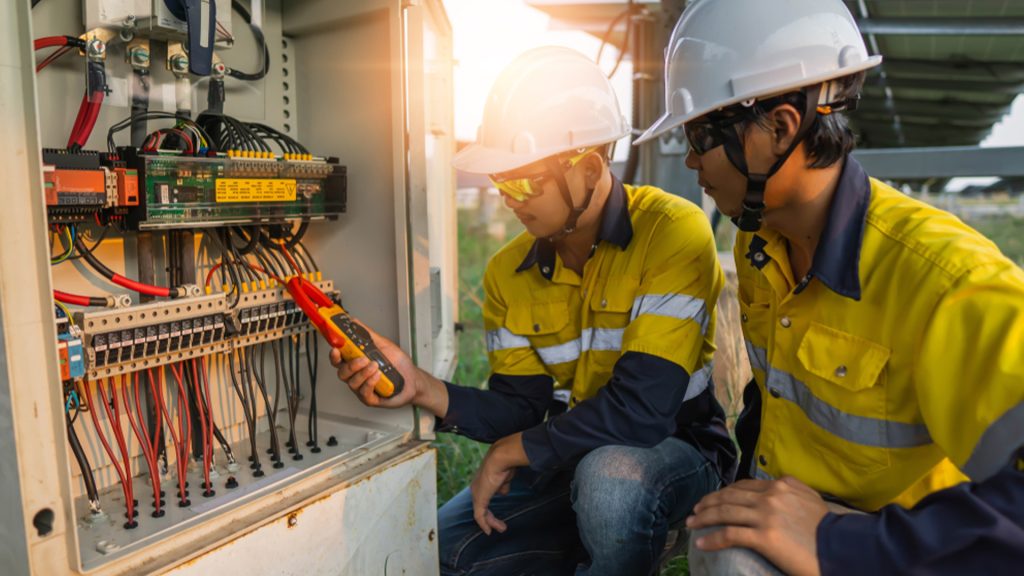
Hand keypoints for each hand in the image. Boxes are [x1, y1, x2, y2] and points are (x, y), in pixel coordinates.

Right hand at [329, 319, 420, 407]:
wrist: (413, 379)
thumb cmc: (398, 364)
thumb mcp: (383, 345)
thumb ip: (367, 334)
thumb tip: (354, 322)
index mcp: (356, 363)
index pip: (338, 360)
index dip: (334, 355)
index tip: (336, 349)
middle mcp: (357, 376)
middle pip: (342, 373)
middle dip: (351, 365)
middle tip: (363, 359)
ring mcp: (362, 388)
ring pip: (352, 383)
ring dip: (363, 373)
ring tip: (375, 366)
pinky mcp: (371, 399)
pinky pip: (364, 393)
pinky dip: (369, 383)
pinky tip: (377, 376)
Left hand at [470, 433, 527, 534]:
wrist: (500, 459)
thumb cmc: (504, 464)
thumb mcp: (505, 477)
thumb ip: (503, 485)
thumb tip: (503, 492)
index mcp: (481, 482)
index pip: (484, 498)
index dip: (489, 508)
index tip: (497, 515)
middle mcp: (476, 488)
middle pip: (481, 507)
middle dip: (491, 518)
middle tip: (501, 526)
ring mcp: (476, 494)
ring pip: (481, 513)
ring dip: (492, 522)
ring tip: (502, 528)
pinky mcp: (479, 500)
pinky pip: (480, 516)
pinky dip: (485, 524)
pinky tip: (489, 531)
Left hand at [686, 476, 827, 575]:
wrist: (841, 548)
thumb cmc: (828, 530)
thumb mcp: (810, 499)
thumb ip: (791, 491)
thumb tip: (778, 487)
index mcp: (781, 485)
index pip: (743, 485)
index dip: (724, 492)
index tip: (713, 499)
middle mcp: (770, 496)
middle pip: (729, 496)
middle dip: (708, 503)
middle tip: (695, 510)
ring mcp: (766, 515)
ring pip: (725, 512)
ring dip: (703, 518)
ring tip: (691, 524)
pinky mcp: (764, 536)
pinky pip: (729, 535)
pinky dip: (712, 538)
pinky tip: (701, 543)